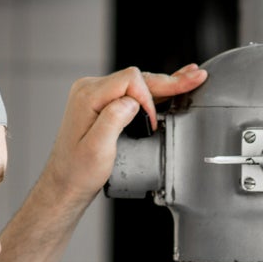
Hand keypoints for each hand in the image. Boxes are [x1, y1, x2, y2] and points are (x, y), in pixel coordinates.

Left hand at [37, 64, 210, 205]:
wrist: (66, 183)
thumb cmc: (78, 171)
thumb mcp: (96, 149)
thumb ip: (113, 119)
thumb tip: (132, 101)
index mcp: (88, 96)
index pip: (129, 79)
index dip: (147, 98)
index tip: (150, 124)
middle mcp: (91, 89)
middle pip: (137, 78)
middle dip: (168, 81)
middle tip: (196, 78)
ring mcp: (97, 95)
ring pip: (137, 84)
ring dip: (165, 84)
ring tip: (192, 78)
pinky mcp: (103, 103)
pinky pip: (132, 92)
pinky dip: (154, 91)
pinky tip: (172, 84)